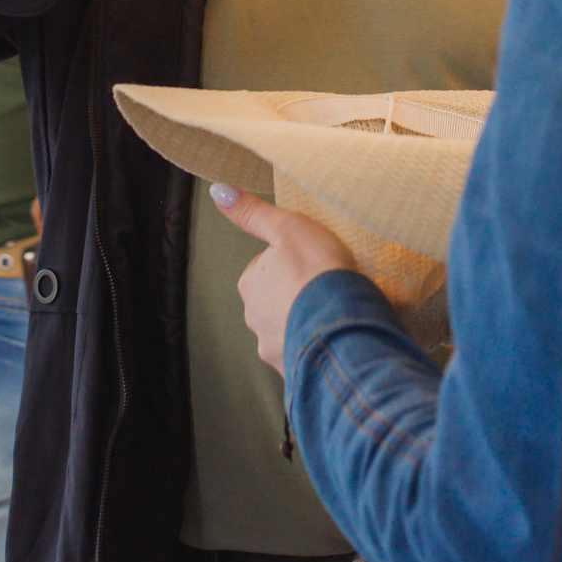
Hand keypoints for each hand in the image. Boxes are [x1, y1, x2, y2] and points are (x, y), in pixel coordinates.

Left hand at [211, 183, 358, 372]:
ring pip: (289, 329)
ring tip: (333, 314)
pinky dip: (316, 347)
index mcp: (250, 284)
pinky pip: (304, 354)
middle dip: (295, 295)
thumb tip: (218, 191)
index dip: (291, 261)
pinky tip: (336, 339)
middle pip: (274, 299)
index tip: (313, 262)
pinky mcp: (295, 371)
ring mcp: (274, 347)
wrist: (343, 329)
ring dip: (305, 322)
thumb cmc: (318, 273)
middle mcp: (254, 319)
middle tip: (325, 287)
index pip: (266, 267)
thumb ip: (253, 212)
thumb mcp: (289, 227)